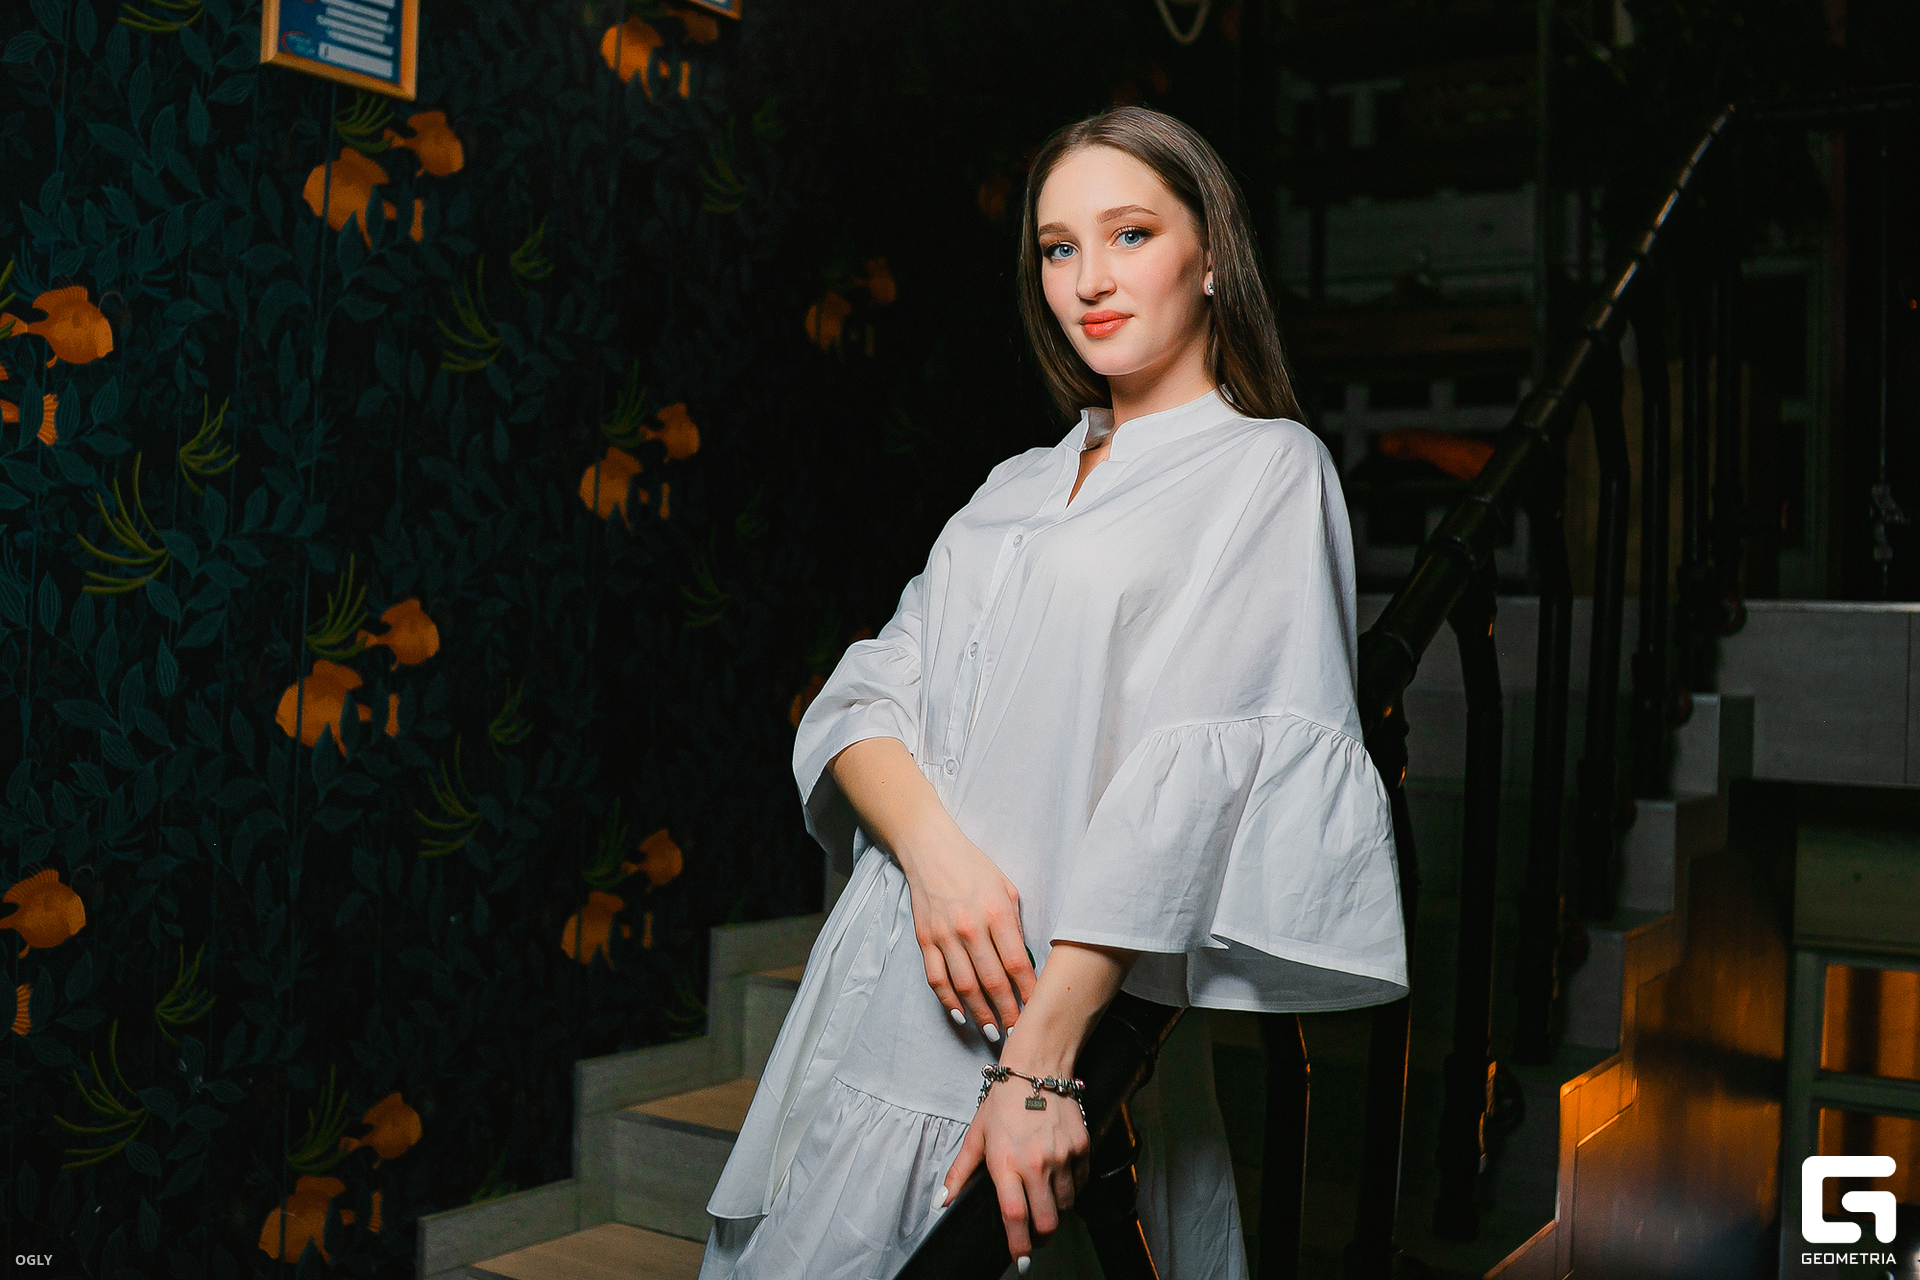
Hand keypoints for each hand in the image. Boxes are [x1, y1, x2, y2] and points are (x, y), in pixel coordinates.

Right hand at [899, 832, 1036, 1038]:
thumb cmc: (974, 867)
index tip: (1038, 1010)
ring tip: (993, 1032)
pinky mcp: (925, 939)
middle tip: (1018, 1034)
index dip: (1029, 992)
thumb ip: (1016, 924)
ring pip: (964, 986)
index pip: (1017, 963)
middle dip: (1008, 1012)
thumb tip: (1024, 960)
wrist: (930, 849)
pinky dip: (948, 1001)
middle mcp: (970, 927)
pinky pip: (936, 978)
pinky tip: (961, 1014)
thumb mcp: (1007, 888)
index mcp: (997, 912)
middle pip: (992, 982)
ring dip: (980, 1014)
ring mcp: (945, 936)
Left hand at [939, 1055, 1091, 1261]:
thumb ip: (960, 1172)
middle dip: (1041, 1236)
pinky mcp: (1082, 1147)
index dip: (1018, 1244)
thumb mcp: (976, 1135)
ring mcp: (1062, 1155)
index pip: (1015, 1216)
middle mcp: (1036, 1163)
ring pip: (1067, 1205)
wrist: (1037, 1068)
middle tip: (1034, 1235)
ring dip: (1056, 1210)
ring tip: (1044, 1200)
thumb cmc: (1004, 1101)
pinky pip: (1081, 1183)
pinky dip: (1072, 1188)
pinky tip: (1059, 1179)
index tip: (1020, 1259)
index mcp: (1006, 1162)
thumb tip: (942, 1201)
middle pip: (1047, 1221)